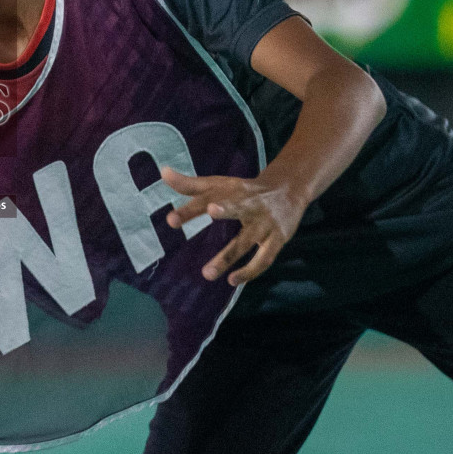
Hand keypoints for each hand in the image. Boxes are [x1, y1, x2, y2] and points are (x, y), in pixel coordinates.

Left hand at [159, 166, 306, 285]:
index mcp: (232, 191)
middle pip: (237, 207)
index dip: (191, 208)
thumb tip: (163, 172)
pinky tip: (232, 281)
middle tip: (211, 212)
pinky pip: (264, 259)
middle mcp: (250, 204)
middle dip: (225, 209)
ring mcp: (265, 223)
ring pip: (246, 241)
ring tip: (207, 274)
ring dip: (228, 257)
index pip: (208, 198)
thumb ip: (190, 184)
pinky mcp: (277, 239)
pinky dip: (250, 272)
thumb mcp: (219, 184)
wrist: (289, 190)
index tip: (171, 220)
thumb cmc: (244, 190)